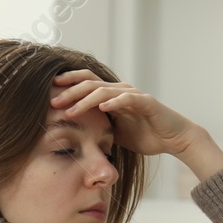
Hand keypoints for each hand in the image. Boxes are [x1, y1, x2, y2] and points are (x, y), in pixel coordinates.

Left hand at [49, 69, 200, 157]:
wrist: (172, 138)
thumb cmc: (144, 135)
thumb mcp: (114, 133)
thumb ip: (98, 128)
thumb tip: (75, 135)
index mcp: (111, 96)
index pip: (86, 83)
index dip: (68, 84)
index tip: (50, 92)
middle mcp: (120, 91)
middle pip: (91, 84)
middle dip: (70, 92)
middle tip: (53, 101)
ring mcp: (133, 95)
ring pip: (105, 91)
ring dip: (85, 100)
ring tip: (71, 110)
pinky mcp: (147, 102)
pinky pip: (128, 99)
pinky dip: (115, 102)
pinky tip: (102, 107)